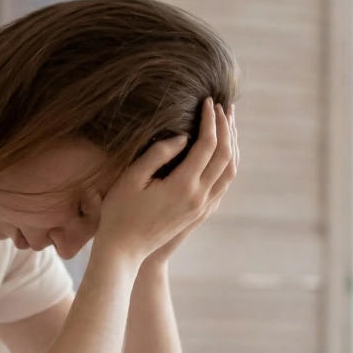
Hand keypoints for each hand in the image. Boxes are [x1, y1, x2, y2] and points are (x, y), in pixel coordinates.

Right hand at [96, 97, 236, 265]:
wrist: (124, 251)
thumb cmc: (120, 213)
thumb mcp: (131, 179)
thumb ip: (158, 154)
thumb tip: (183, 137)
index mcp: (183, 186)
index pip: (207, 145)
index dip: (210, 120)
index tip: (207, 102)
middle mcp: (199, 198)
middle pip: (225, 156)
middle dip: (227, 128)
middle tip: (224, 107)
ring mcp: (201, 208)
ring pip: (229, 172)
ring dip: (232, 146)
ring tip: (229, 125)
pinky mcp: (199, 214)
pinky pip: (223, 186)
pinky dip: (228, 164)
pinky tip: (222, 154)